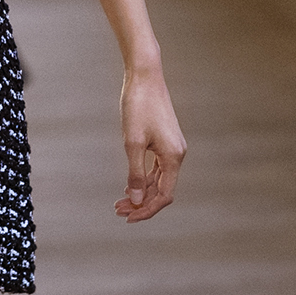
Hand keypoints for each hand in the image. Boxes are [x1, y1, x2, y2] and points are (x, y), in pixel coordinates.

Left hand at [116, 66, 185, 222]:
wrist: (144, 77)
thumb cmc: (137, 107)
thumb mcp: (132, 143)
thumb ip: (135, 173)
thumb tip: (138, 200)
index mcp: (173, 157)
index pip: (164, 195)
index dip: (147, 210)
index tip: (128, 217)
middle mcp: (177, 154)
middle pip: (162, 190)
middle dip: (141, 203)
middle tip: (118, 211)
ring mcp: (172, 147)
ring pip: (159, 180)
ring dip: (141, 193)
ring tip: (120, 202)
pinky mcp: (165, 140)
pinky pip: (157, 168)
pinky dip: (144, 179)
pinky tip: (130, 186)